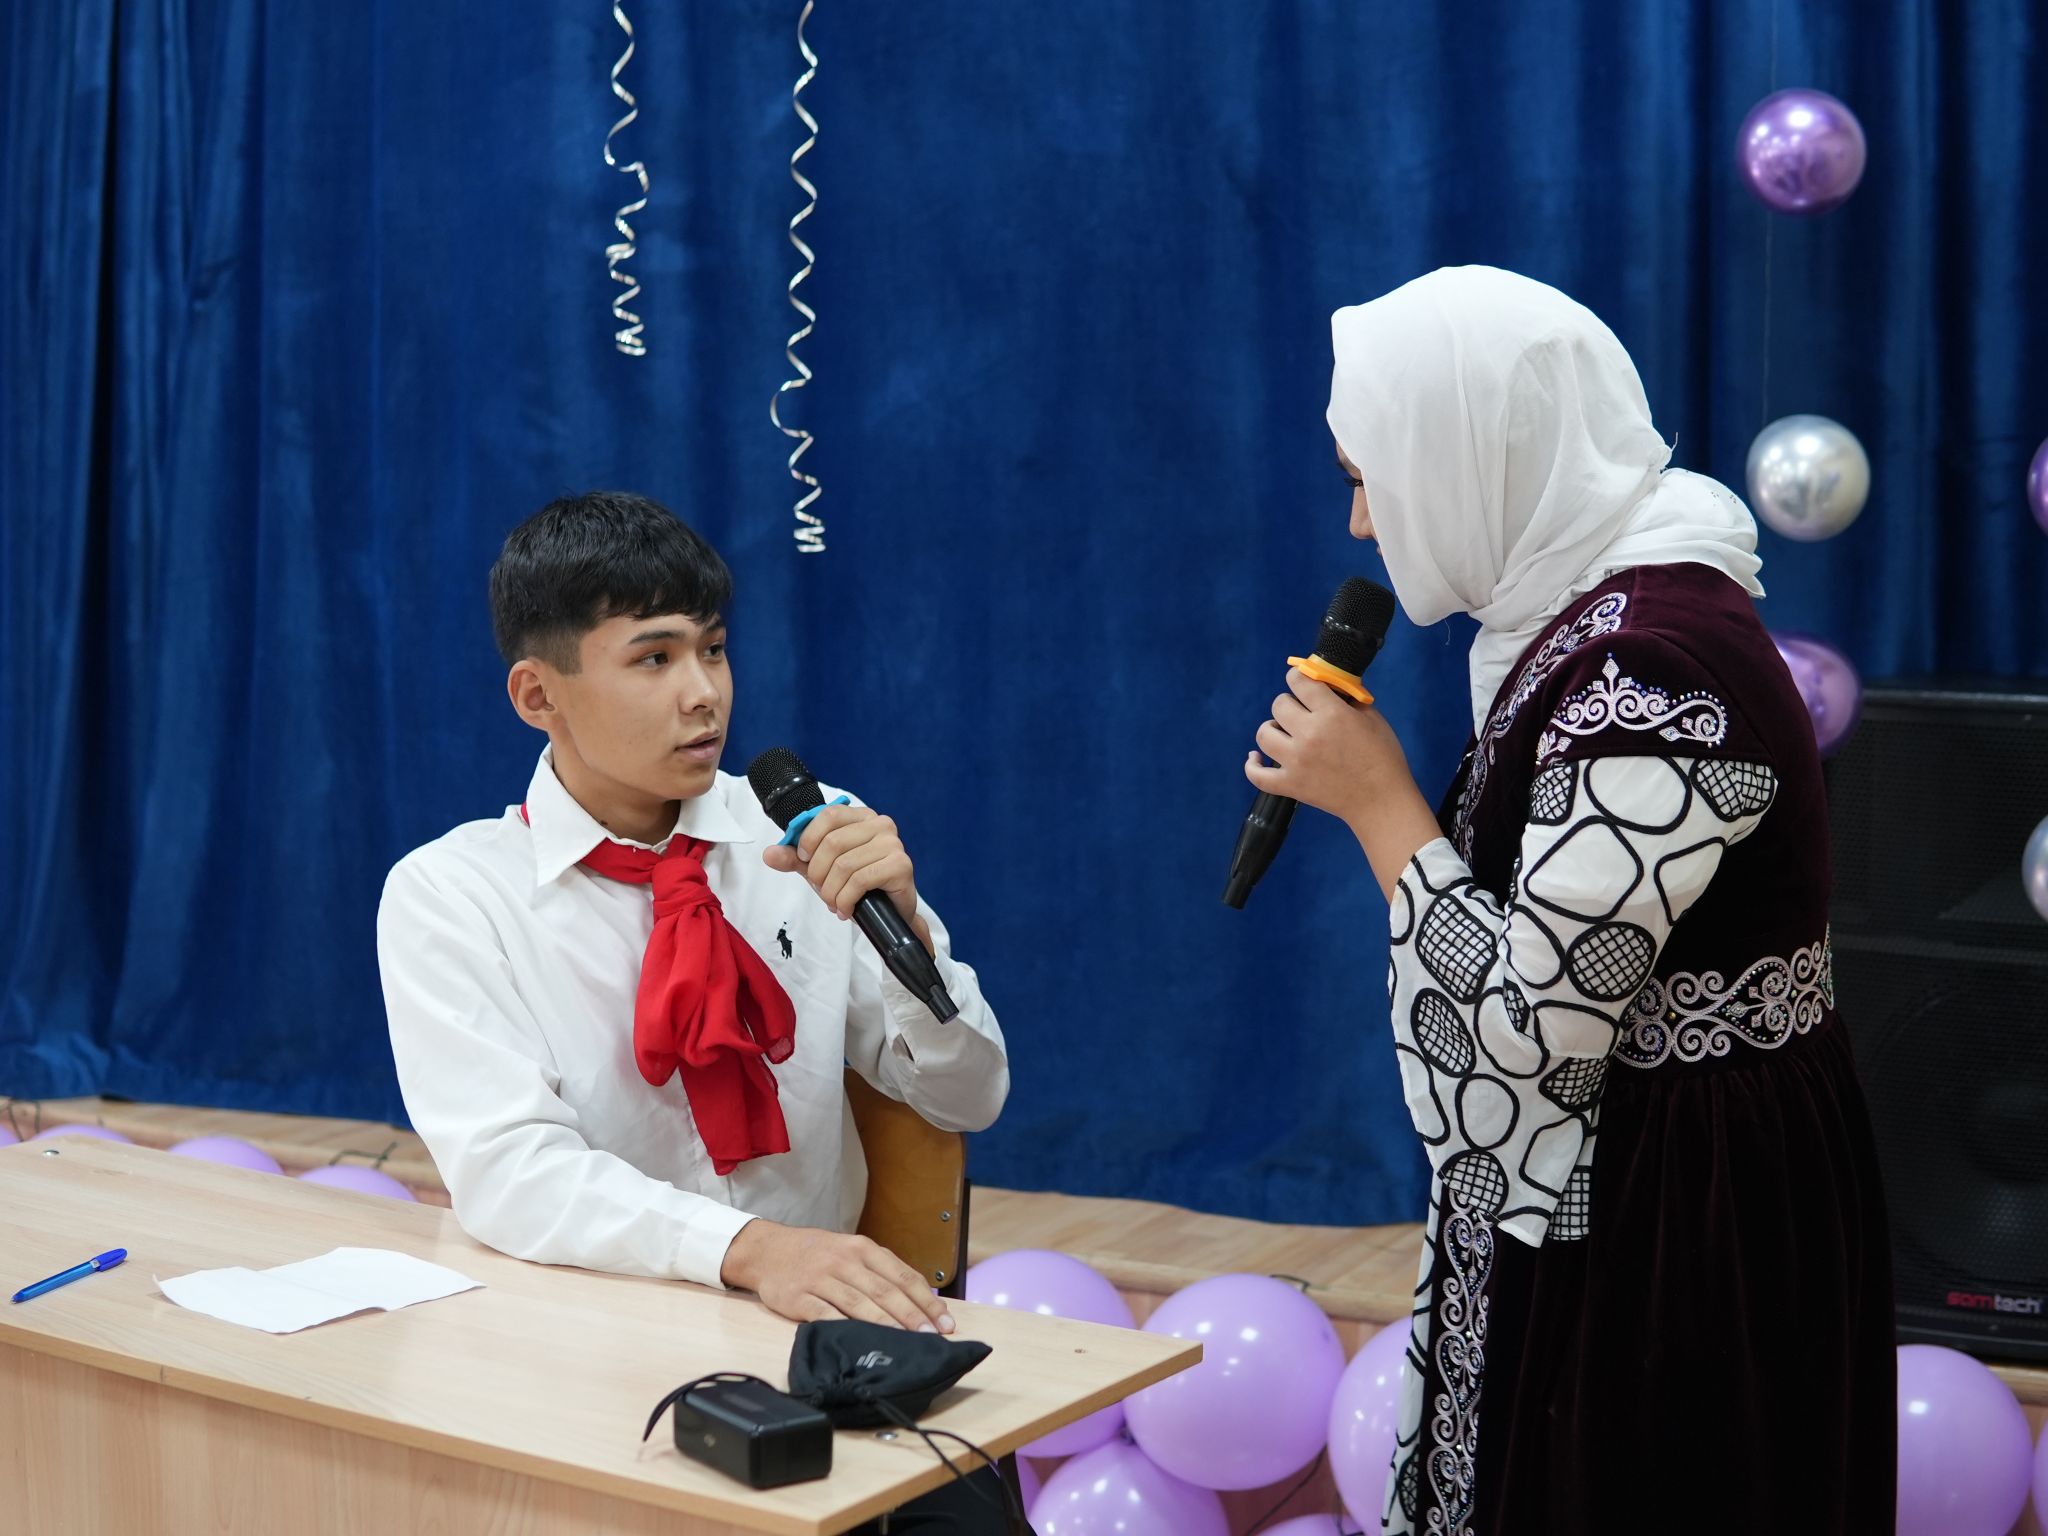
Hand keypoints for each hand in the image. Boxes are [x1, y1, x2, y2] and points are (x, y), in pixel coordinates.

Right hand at [720, 1219, 955, 1332]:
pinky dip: (845, 1328)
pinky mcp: (799, 1297)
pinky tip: (861, 1342)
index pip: (902, 1275)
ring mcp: (820, 1278)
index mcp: (862, 1248)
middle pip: (885, 1290)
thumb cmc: (816, 1254)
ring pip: (860, 1303)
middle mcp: (844, 1260)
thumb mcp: (850, 1251)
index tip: (945, 1322)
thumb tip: (919, 1302)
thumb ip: (879, 1272)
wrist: (767, 1249)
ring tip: (907, 1342)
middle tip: (933, 1337)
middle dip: (913, 1316)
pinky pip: (825, 1314)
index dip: (926, 1300)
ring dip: (886, 1324)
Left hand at [761, 804, 933, 950]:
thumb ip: (795, 859)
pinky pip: (860, 881)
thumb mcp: (821, 869)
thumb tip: (769, 854)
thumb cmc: (857, 886)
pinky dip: (846, 900)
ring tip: (834, 903)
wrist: (889, 914)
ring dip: (831, 892)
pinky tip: (846, 909)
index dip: (809, 838)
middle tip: (822, 890)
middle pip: (833, 842)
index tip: (804, 861)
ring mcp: (893, 844)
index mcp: (862, 817)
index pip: (829, 814)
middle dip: (819, 873)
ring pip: (844, 865)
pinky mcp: (901, 866)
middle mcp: (881, 825)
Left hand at [1246, 669, 1443, 897]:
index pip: (1299, 681)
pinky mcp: (1290, 785)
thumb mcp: (1372, 717)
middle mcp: (1309, 735)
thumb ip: (1347, 698)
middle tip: (1302, 712)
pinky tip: (1256, 757)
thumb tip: (1328, 684)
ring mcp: (1296, 761)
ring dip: (1273, 729)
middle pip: (1279, 705)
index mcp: (1331, 714)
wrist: (1381, 800)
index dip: (1298, 677)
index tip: (1301, 681)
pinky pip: (1257, 775)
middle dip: (1290, 703)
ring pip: (1264, 734)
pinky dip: (1252, 765)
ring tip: (1285, 733)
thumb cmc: (1383, 757)